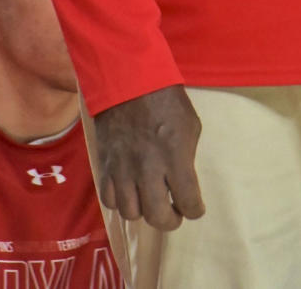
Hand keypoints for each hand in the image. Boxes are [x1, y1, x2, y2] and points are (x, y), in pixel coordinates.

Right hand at [94, 85, 204, 229]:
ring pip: (132, 213)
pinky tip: (129, 192)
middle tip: (174, 213)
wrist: (129, 80)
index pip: (188, 202)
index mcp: (175, 156)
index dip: (195, 211)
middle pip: (158, 216)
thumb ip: (186, 156)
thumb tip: (181, 180)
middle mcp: (149, 168)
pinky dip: (121, 202)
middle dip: (170, 220)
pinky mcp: (106, 165)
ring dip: (144, 211)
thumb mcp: (190, 125)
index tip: (195, 208)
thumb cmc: (166, 100)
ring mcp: (124, 169)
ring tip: (150, 201)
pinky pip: (110, 200)